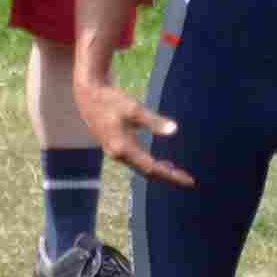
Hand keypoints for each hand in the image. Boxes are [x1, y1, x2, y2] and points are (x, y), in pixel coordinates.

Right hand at [72, 60, 187, 189]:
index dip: (171, 175)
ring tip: (178, 173)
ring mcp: (116, 153)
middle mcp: (118, 155)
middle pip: (147, 173)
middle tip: (188, 180)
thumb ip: (153, 121)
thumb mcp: (133, 108)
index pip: (152, 168)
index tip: (189, 180)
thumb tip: (174, 130)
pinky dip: (152, 165)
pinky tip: (163, 162)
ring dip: (160, 172)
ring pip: (141, 169)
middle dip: (168, 177)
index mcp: (122, 148)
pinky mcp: (116, 148)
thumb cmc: (111, 99)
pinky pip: (137, 163)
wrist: (88, 95)